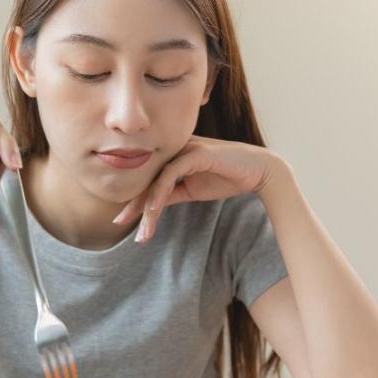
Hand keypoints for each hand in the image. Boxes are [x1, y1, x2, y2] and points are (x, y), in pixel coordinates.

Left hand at [112, 135, 283, 241]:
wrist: (258, 171)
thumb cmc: (226, 177)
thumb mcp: (190, 190)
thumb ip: (170, 193)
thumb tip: (150, 207)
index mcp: (171, 155)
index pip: (147, 178)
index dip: (134, 198)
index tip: (122, 219)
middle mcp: (174, 149)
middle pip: (147, 177)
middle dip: (133, 203)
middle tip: (119, 222)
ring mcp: (184, 149)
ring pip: (156, 178)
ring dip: (147, 205)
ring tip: (143, 229)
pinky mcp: (195, 153)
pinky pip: (170, 174)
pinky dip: (160, 193)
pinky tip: (154, 211)